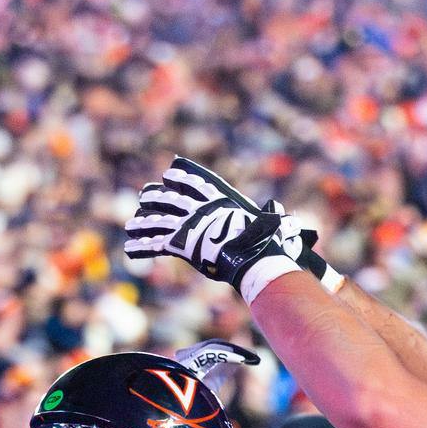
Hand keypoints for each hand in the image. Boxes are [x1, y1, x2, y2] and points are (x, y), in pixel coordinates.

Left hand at [126, 157, 301, 299]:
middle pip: (171, 199)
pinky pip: (156, 244)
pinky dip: (142, 247)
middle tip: (145, 195)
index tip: (170, 173)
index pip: (197, 184)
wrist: (254, 255)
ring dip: (144, 222)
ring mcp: (188, 224)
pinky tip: (130, 249)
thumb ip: (274, 222)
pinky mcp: (180, 242)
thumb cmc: (266, 242)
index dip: (182, 178)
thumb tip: (296, 225)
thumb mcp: (272, 227)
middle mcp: (200, 209)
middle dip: (156, 197)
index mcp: (219, 202)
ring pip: (158, 220)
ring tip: (132, 225)